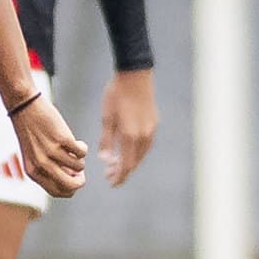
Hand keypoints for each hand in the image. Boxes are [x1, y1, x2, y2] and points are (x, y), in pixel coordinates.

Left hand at [8, 94, 87, 198]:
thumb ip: (49, 170)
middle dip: (81, 181)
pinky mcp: (62, 139)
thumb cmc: (31, 132)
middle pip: (71, 186)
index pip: (57, 192)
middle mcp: (41, 165)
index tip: (73, 178)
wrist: (24, 107)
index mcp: (33, 172)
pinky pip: (82, 152)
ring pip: (79, 166)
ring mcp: (52, 152)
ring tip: (72, 148)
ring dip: (80, 159)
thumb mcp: (34, 155)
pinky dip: (83, 148)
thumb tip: (74, 177)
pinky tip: (76, 141)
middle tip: (81, 170)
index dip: (70, 189)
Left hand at [98, 68, 157, 186]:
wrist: (135, 75)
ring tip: (117, 163)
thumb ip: (106, 140)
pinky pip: (146, 145)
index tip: (112, 182)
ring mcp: (151, 130)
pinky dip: (137, 152)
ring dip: (130, 162)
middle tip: (110, 175)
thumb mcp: (106, 117)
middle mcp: (143, 136)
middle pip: (135, 162)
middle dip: (123, 171)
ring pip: (141, 154)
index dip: (119, 176)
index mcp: (130, 136)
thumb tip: (104, 159)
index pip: (126, 165)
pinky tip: (128, 150)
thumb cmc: (116, 95)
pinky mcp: (154, 123)